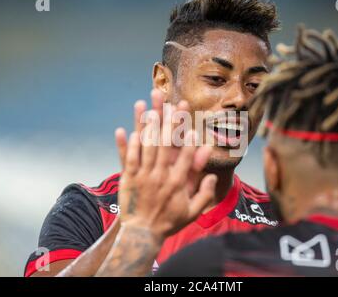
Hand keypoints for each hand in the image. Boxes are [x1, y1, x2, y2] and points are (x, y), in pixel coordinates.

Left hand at [116, 101, 216, 243]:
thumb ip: (205, 194)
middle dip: (166, 121)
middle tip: (167, 102)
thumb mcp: (192, 212)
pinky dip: (125, 145)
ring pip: (145, 146)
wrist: (141, 235)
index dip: (189, 140)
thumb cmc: (168, 223)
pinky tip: (125, 130)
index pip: (185, 157)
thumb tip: (213, 176)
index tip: (191, 124)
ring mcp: (142, 176)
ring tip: (145, 106)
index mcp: (177, 183)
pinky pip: (126, 159)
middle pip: (164, 144)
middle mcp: (159, 176)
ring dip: (145, 125)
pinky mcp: (128, 178)